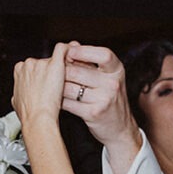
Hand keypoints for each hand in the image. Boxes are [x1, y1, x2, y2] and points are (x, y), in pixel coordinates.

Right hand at [12, 42, 68, 124]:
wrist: (36, 118)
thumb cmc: (28, 113)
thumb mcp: (17, 101)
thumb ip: (20, 92)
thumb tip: (20, 94)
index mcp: (19, 70)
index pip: (32, 66)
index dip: (40, 73)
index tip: (46, 80)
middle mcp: (29, 64)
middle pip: (43, 62)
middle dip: (51, 70)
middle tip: (58, 83)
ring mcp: (41, 63)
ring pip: (54, 58)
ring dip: (61, 65)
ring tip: (68, 78)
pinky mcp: (54, 64)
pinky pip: (62, 49)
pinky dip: (68, 50)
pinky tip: (73, 56)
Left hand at [61, 43, 140, 173]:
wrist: (120, 128)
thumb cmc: (110, 99)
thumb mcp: (107, 78)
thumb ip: (91, 62)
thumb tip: (72, 45)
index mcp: (117, 70)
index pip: (103, 54)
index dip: (84, 51)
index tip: (69, 52)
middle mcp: (112, 83)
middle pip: (78, 71)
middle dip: (62, 71)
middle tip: (53, 72)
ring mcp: (104, 99)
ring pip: (70, 87)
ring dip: (58, 87)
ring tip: (52, 87)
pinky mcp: (93, 113)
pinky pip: (68, 102)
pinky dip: (59, 100)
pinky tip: (56, 100)